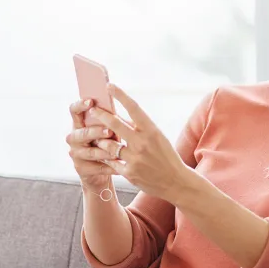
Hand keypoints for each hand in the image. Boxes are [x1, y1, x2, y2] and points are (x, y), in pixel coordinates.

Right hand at [66, 98, 117, 195]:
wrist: (100, 172)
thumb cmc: (105, 144)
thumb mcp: (105, 130)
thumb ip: (107, 120)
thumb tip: (116, 108)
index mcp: (78, 124)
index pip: (74, 110)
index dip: (80, 105)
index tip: (91, 102)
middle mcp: (73, 138)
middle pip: (82, 132)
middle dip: (96, 132)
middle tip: (110, 131)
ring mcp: (75, 154)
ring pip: (90, 152)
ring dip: (105, 152)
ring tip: (117, 152)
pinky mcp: (81, 168)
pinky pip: (96, 167)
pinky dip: (109, 167)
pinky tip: (119, 167)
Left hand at [88, 84, 192, 203]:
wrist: (176, 182)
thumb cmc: (166, 156)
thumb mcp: (158, 138)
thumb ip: (140, 128)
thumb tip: (121, 118)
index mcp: (152, 131)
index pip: (134, 108)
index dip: (120, 95)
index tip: (109, 85)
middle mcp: (142, 143)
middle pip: (115, 124)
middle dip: (101, 115)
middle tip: (92, 109)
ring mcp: (135, 159)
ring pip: (109, 145)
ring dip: (101, 140)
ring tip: (96, 136)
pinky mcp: (129, 173)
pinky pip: (112, 162)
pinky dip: (107, 157)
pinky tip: (103, 154)